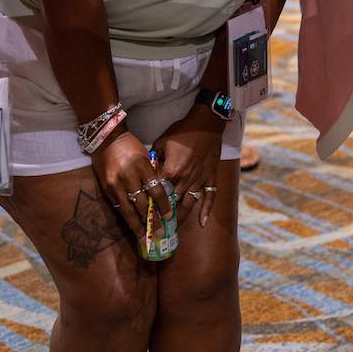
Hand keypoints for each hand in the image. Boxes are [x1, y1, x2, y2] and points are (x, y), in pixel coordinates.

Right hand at [90, 129, 172, 238]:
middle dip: (152, 220)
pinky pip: (118, 207)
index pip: (155, 190)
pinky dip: (126, 217)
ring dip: (137, 226)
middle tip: (160, 234)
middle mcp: (129, 176)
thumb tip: (161, 195)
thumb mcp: (145, 156)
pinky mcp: (107, 189)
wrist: (106, 140)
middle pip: (142, 203)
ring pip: (128, 210)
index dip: (163, 205)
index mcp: (142, 165)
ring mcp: (116, 184)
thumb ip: (152, 174)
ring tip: (145, 237)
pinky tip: (132, 226)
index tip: (169, 216)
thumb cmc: (130, 146)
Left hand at [154, 104, 223, 227]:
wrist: (205, 123)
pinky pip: (209, 197)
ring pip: (189, 204)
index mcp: (170, 171)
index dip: (150, 203)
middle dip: (164, 216)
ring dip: (181, 217)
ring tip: (173, 228)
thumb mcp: (161, 142)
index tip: (143, 214)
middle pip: (172, 202)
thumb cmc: (182, 130)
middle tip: (156, 228)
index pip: (157, 192)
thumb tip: (148, 170)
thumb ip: (153, 158)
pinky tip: (202, 222)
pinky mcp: (210, 177)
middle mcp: (184, 179)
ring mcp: (199, 180)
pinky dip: (206, 211)